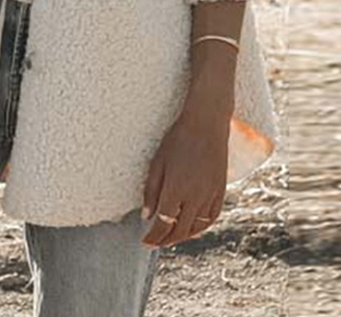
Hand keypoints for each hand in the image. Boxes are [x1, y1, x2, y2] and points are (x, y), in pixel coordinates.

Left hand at [140, 105, 229, 247]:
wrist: (207, 123)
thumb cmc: (178, 139)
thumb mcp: (158, 162)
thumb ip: (151, 191)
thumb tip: (146, 217)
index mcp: (176, 189)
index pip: (163, 224)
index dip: (153, 237)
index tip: (145, 241)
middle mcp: (195, 196)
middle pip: (179, 230)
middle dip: (165, 240)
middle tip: (155, 242)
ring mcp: (210, 195)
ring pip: (196, 227)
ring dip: (182, 236)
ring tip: (170, 237)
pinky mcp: (221, 191)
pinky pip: (211, 218)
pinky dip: (201, 228)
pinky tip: (192, 228)